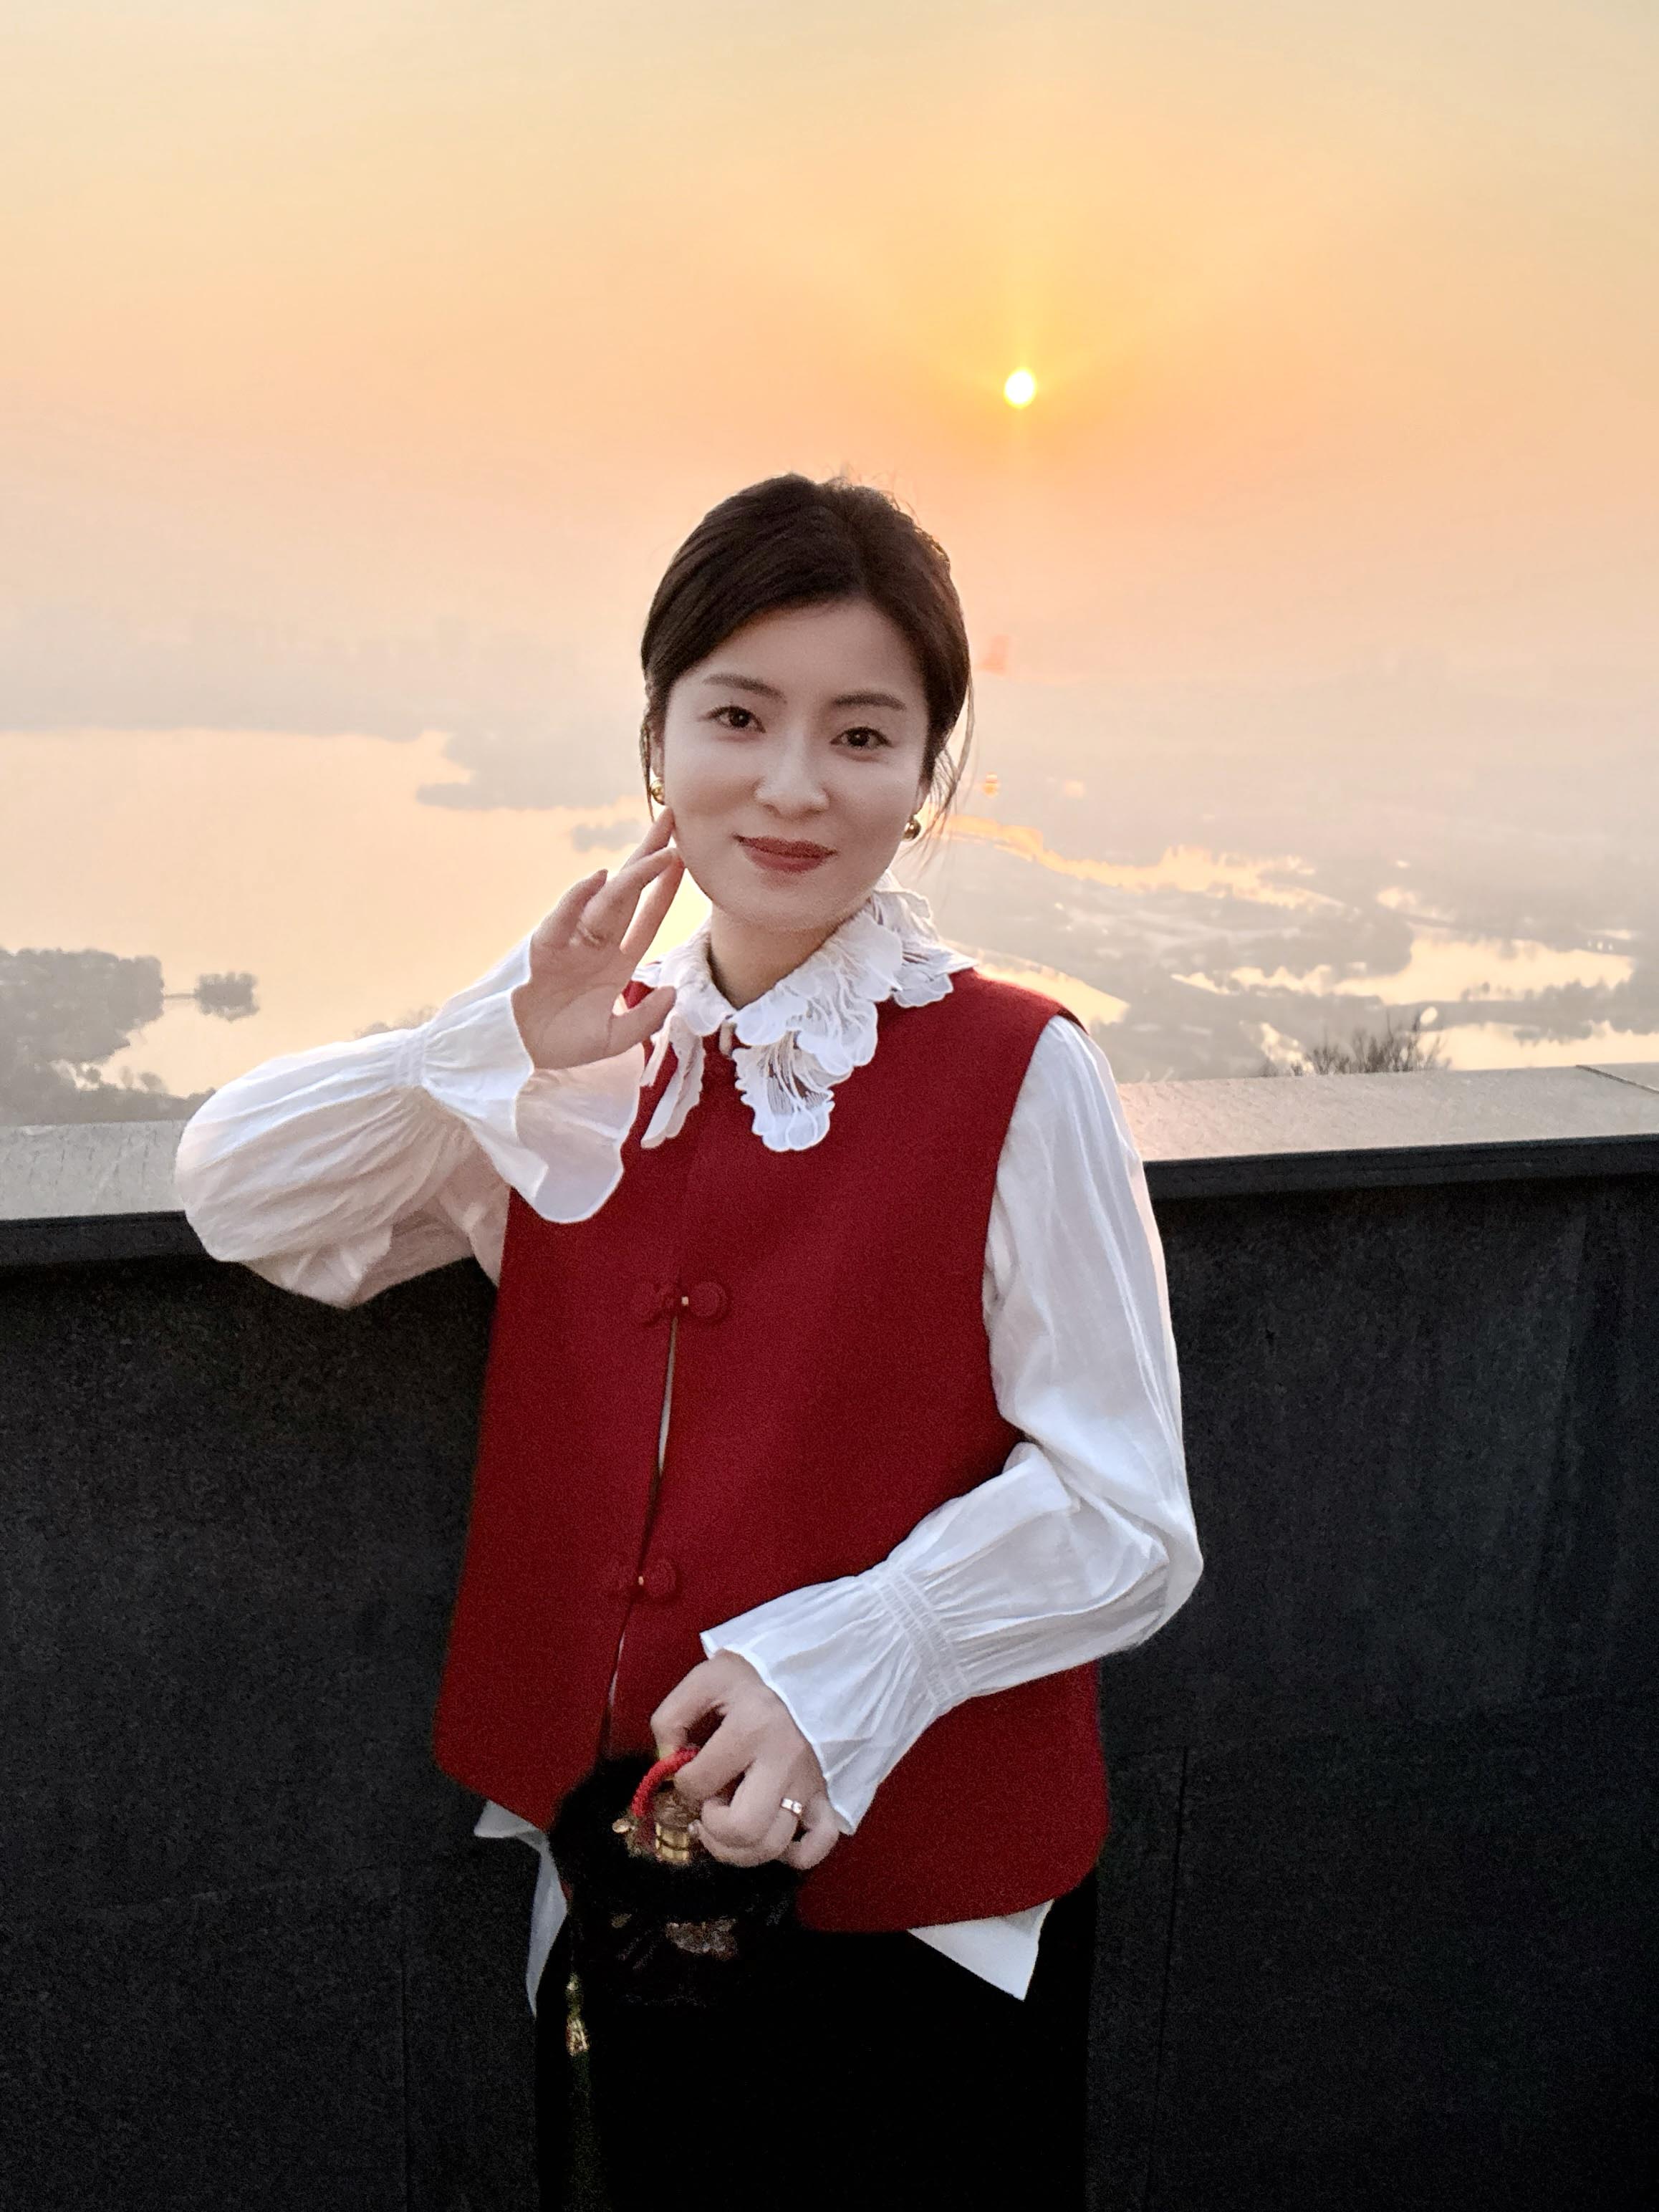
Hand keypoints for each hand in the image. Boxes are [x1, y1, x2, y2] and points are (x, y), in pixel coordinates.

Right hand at [510, 810, 684, 1072]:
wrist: (513, 1052)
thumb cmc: (560, 1043)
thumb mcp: (613, 1040)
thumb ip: (645, 1019)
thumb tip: (671, 992)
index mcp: (614, 961)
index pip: (647, 917)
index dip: (665, 889)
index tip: (685, 860)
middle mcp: (595, 943)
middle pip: (630, 892)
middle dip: (651, 856)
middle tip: (671, 818)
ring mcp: (571, 942)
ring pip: (607, 900)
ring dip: (635, 873)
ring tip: (661, 846)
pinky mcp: (544, 947)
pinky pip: (564, 917)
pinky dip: (580, 897)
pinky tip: (601, 877)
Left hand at [651, 1652, 840, 1871]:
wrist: (811, 1663)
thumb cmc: (753, 1674)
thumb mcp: (704, 1680)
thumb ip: (671, 1717)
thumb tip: (666, 1761)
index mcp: (752, 1727)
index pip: (698, 1783)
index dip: (681, 1782)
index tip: (688, 1766)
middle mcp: (784, 1761)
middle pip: (743, 1829)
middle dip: (713, 1827)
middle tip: (711, 1801)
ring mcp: (808, 1782)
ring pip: (773, 1846)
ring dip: (740, 1846)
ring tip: (730, 1818)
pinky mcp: (825, 1793)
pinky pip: (820, 1844)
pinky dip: (792, 1854)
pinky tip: (769, 1835)